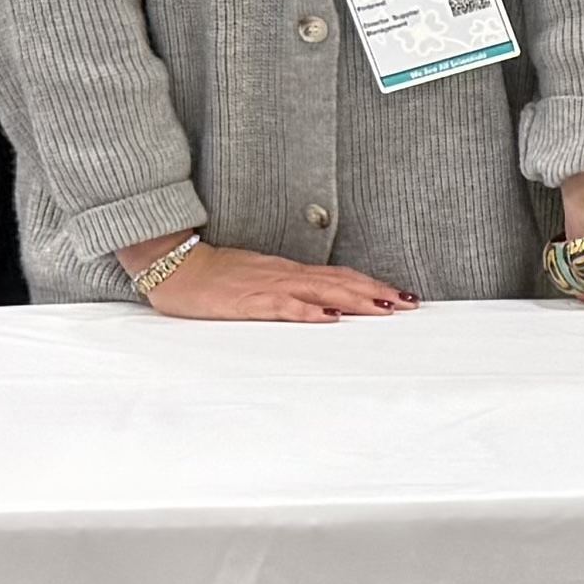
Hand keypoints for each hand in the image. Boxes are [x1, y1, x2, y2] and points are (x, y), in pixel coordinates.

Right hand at [131, 240, 415, 320]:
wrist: (174, 264)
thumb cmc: (213, 275)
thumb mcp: (256, 279)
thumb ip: (286, 290)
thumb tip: (319, 304)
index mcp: (288, 271)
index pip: (339, 276)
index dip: (371, 284)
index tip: (399, 294)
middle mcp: (285, 275)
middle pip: (340, 282)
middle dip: (376, 292)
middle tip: (408, 303)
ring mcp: (269, 287)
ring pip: (321, 292)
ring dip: (355, 300)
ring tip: (385, 309)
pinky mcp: (249, 302)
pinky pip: (283, 307)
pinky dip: (309, 312)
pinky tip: (329, 318)